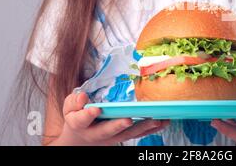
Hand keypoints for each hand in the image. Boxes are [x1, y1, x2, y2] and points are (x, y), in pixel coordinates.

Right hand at [51, 92, 169, 145]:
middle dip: (118, 125)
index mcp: (80, 124)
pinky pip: (138, 134)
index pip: (82, 120)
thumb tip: (83, 97)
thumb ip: (74, 101)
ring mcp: (112, 137)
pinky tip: (165, 121)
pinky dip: (152, 129)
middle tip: (128, 119)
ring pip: (127, 135)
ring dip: (142, 128)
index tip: (95, 109)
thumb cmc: (77, 115)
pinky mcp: (124, 137)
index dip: (88, 115)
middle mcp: (96, 134)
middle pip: (108, 131)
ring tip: (157, 120)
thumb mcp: (69, 107)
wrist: (81, 138)